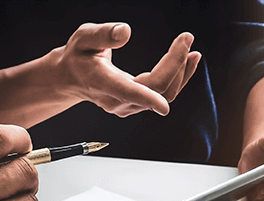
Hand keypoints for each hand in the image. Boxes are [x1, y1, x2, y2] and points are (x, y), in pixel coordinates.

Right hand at [55, 22, 200, 116]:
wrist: (71, 78)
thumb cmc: (78, 56)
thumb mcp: (84, 38)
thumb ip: (103, 34)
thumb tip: (125, 32)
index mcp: (103, 82)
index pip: (128, 92)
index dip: (147, 99)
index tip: (163, 104)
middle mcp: (117, 100)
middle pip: (156, 89)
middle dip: (176, 65)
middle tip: (186, 39)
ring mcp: (128, 106)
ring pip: (164, 94)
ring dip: (182, 73)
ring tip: (192, 51)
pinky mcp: (136, 105)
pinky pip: (163, 95)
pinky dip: (177, 78)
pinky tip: (186, 62)